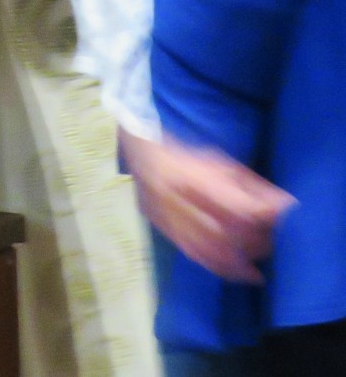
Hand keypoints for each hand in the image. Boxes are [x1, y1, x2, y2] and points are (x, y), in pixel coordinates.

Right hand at [120, 130, 294, 284]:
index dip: (262, 218)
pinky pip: (196, 256)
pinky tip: (239, 273)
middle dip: (254, 244)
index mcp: (197, 180)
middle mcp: (181, 201)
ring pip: (209, 250)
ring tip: (257, 270)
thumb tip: (286, 207)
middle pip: (226, 233)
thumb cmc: (190, 158)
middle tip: (272, 245)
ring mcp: (170, 219)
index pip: (236, 207)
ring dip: (239, 264)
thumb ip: (254, 188)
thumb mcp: (225, 165)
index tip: (281, 222)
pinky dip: (221, 268)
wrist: (145, 159)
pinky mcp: (167, 231)